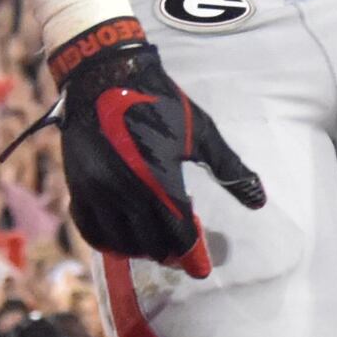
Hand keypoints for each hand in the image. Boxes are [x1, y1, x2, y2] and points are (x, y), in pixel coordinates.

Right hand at [47, 21, 262, 279]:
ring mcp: (97, 192)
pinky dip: (106, 240)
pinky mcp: (77, 186)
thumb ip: (229, 169)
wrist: (105, 75)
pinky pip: (90, 230)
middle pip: (149, 244)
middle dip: (167, 251)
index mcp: (160, 180)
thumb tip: (259, 201)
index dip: (190, 252)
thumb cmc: (159, 102)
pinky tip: (120, 234)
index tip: (198, 261)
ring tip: (151, 240)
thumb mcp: (201, 133)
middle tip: (178, 249)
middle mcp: (126, 192)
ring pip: (119, 243)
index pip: (178, 236)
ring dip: (138, 248)